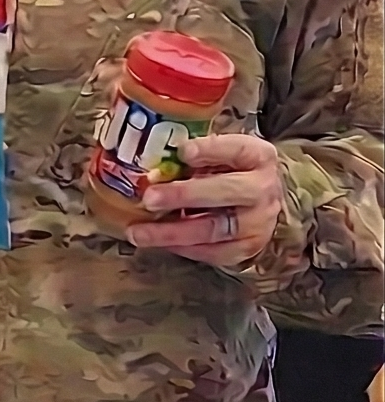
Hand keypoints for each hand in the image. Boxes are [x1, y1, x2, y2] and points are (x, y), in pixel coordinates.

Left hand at [126, 133, 282, 268]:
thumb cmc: (227, 173)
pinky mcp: (246, 248)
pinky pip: (211, 252)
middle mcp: (262, 189)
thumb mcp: (217, 155)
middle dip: (184, 195)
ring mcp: (257, 222)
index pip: (237, 149)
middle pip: (226, 192)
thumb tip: (149, 160)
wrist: (256, 204)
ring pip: (213, 229)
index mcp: (257, 156)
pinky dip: (181, 248)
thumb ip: (191, 155)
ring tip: (138, 232)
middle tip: (149, 198)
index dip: (210, 150)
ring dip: (171, 232)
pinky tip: (157, 242)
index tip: (183, 152)